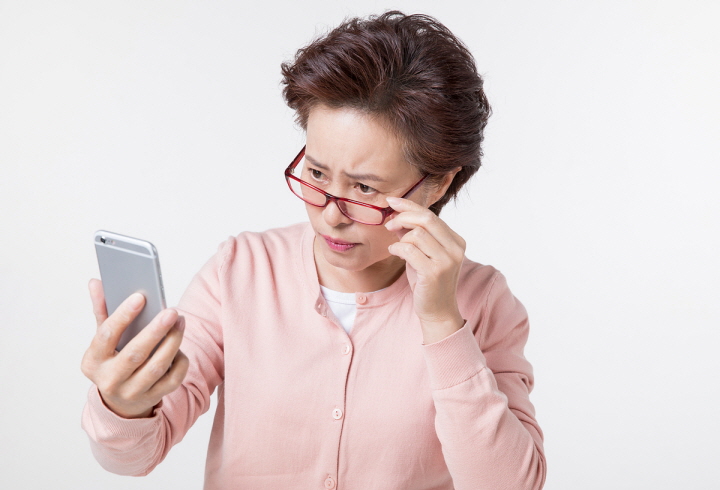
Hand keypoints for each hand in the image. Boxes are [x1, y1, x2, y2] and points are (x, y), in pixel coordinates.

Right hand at [80, 279, 188, 417]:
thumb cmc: (112, 360)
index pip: (106, 336)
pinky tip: (180, 345)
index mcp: (93, 362)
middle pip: (135, 354)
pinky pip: (172, 380)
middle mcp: (110, 380)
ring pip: (156, 367)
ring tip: (180, 321)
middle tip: (171, 311)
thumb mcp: (103, 340)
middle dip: (155, 331)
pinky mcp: (152, 398)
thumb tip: (96, 282)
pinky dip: (180, 361)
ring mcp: (132, 392)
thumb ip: (102, 311)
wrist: (120, 401)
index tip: (140, 297)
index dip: (123, 316)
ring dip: (172, 342)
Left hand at [385, 197, 465, 343]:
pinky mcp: (435, 272)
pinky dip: (397, 248)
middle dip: (403, 217)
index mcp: (456, 240)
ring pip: (416, 234)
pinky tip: (394, 252)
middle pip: (426, 219)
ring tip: (396, 247)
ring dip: (400, 238)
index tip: (391, 201)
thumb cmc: (428, 282)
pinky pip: (409, 250)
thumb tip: (397, 214)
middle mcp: (455, 248)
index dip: (409, 205)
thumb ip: (415, 234)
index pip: (431, 214)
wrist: (437, 311)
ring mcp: (447, 261)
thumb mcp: (423, 254)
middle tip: (389, 224)